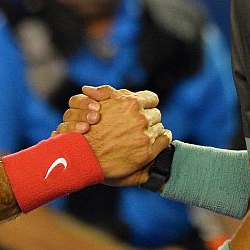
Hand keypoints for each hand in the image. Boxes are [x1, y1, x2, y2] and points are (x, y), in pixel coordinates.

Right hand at [56, 85, 170, 185]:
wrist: (84, 158)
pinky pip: (165, 140)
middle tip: (138, 125)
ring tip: (140, 136)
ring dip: (152, 130)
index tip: (144, 109)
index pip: (151, 98)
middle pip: (155, 113)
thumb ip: (108, 92)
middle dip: (148, 118)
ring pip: (160, 127)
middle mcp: (140, 117)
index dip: (147, 104)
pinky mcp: (148, 152)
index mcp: (131, 103)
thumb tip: (121, 92)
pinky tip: (152, 143)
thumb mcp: (95, 104)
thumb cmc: (88, 131)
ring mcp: (145, 135)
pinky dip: (161, 140)